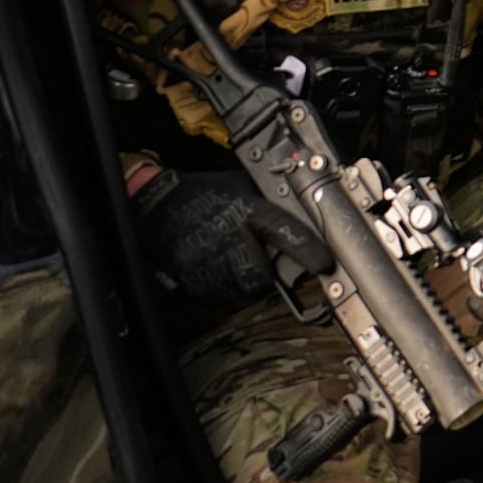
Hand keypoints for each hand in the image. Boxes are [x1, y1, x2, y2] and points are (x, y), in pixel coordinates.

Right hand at [128, 162, 321, 316]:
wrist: (156, 208)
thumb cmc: (201, 194)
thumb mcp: (241, 187)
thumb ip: (268, 203)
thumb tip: (301, 211)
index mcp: (248, 213)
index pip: (288, 234)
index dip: (310, 252)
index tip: (325, 264)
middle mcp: (232, 242)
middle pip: (266, 276)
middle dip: (269, 271)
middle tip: (260, 258)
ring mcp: (212, 267)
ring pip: (246, 289)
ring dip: (248, 280)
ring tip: (235, 258)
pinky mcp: (196, 284)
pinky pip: (223, 296)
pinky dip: (227, 286)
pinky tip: (218, 266)